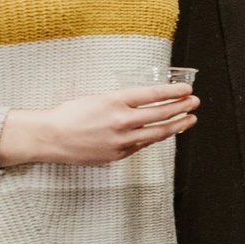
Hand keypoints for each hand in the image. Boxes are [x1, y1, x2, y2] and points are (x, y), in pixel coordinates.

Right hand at [0, 85, 198, 166]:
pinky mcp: (119, 154)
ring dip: (177, 125)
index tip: (187, 89)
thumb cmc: (69, 114)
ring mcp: (122, 140)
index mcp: (115, 101)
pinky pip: (142, 145)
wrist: (50, 137)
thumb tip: (145, 102)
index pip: (153, 95)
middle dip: (181, 107)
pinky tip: (165, 132)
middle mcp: (122, 120)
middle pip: (160, 113)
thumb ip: (122, 101)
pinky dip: (155, 137)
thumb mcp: (98, 98)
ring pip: (157, 132)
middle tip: (194, 102)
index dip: (173, 92)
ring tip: (190, 119)